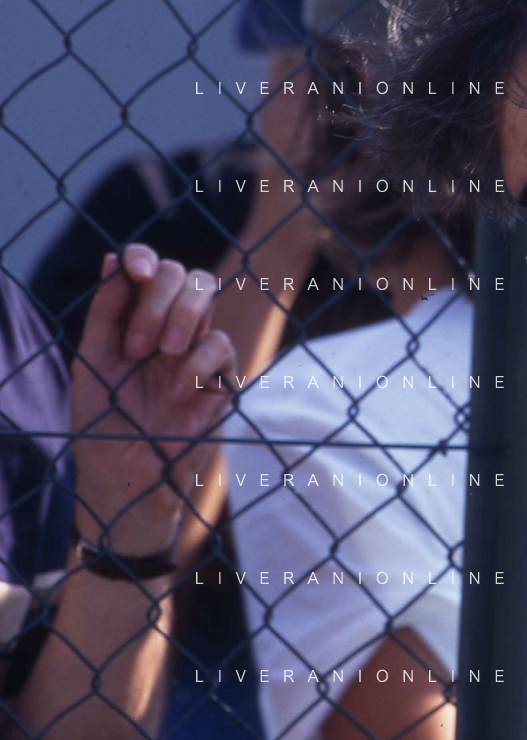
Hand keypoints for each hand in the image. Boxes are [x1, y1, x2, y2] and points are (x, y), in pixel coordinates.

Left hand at [70, 245, 235, 555]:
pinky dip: (197, 361)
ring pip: (208, 296)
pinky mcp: (221, 378)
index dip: (144, 258)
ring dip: (181, 316)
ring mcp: (197, 350)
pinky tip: (177, 389)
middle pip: (183, 275)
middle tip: (138, 344)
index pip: (149, 271)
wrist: (125, 481)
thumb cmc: (102, 426)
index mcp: (136, 322)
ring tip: (159, 354)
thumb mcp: (92, 364)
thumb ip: (104, 314)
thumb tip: (114, 260)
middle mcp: (169, 329)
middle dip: (159, 297)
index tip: (133, 268)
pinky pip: (220, 346)